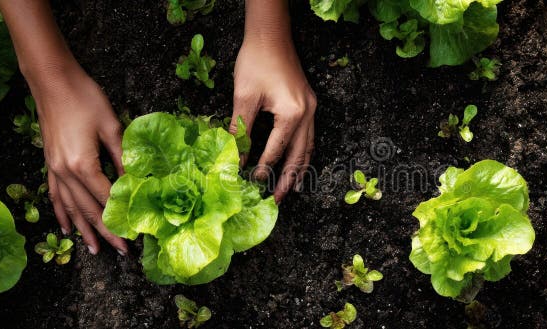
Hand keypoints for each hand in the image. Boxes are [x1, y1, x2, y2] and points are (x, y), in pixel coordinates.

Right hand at [30, 64, 127, 255]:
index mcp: (83, 165)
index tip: (134, 236)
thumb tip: (137, 181)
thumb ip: (124, 156)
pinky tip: (66, 227)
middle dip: (106, 232)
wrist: (52, 80)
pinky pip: (55, 194)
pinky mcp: (50, 163)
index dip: (121, 220)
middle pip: (89, 209)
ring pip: (70, 207)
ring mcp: (54, 168)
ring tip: (95, 250)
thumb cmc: (84, 97)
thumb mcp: (111, 126)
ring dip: (84, 229)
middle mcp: (65, 172)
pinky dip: (62, 212)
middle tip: (122, 252)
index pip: (106, 200)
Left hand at [231, 35, 315, 202]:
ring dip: (299, 169)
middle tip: (276, 200)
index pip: (276, 149)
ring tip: (291, 189)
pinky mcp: (308, 103)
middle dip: (289, 179)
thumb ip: (241, 128)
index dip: (263, 168)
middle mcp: (307, 113)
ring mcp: (311, 108)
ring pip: (308, 147)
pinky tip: (296, 162)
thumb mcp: (244, 96)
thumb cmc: (256, 61)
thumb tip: (235, 155)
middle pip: (300, 155)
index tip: (252, 184)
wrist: (271, 35)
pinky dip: (302, 152)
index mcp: (292, 113)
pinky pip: (308, 135)